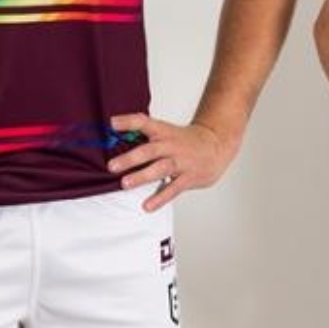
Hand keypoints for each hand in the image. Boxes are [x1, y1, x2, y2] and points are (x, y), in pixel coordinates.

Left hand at [107, 114, 241, 211]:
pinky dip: (160, 198)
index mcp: (163, 132)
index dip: (129, 122)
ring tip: (125, 184)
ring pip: (161, 168)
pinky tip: (147, 206)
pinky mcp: (190, 177)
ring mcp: (181, 161)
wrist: (217, 145)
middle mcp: (171, 145)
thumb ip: (144, 138)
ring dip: (142, 176)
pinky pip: (174, 188)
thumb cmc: (184, 141)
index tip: (112, 124)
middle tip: (112, 166)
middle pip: (150, 150)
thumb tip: (113, 142)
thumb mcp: (166, 132)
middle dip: (130, 158)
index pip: (144, 122)